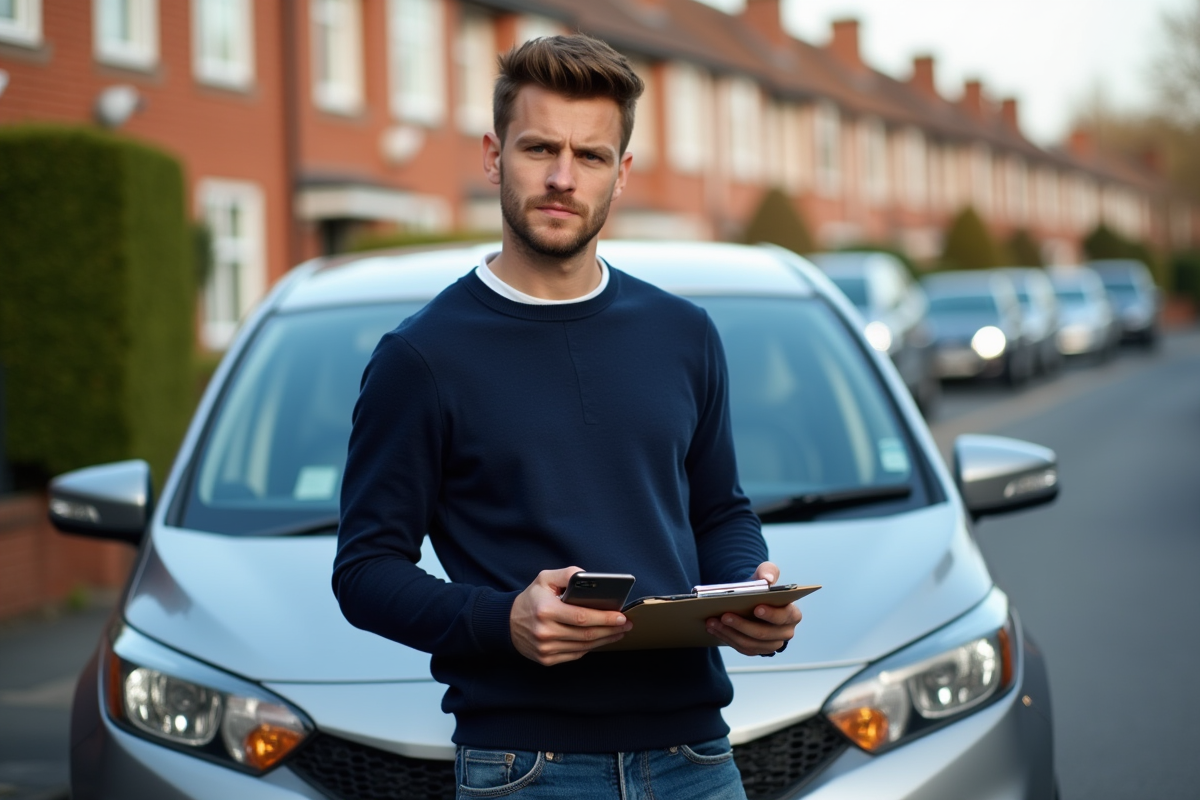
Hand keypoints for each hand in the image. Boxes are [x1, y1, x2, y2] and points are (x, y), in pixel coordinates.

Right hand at [510, 567, 632, 665]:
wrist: (507, 623)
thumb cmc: (531, 599)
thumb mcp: (545, 579)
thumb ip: (567, 574)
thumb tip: (589, 577)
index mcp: (546, 610)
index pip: (582, 617)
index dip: (604, 618)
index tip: (621, 616)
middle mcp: (545, 632)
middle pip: (586, 634)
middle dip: (610, 629)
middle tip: (626, 624)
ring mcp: (546, 648)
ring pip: (583, 646)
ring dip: (605, 640)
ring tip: (618, 632)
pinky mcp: (547, 659)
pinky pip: (575, 654)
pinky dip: (591, 647)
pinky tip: (601, 639)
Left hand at [705, 561, 801, 655]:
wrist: (752, 600)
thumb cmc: (762, 588)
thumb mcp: (766, 573)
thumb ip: (769, 571)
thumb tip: (767, 579)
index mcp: (792, 614)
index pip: (784, 616)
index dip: (771, 614)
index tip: (756, 608)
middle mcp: (785, 632)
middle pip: (763, 634)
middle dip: (742, 625)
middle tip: (724, 616)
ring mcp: (771, 644)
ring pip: (750, 644)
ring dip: (729, 633)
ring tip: (712, 622)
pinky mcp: (757, 650)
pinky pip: (741, 648)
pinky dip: (726, 638)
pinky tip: (713, 628)